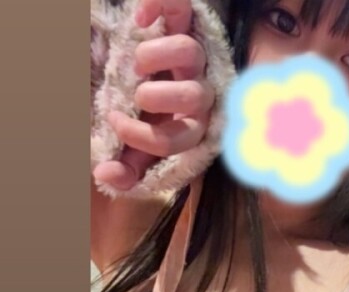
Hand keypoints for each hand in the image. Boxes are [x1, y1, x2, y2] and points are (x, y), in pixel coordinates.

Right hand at [93, 0, 215, 191]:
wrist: (144, 75)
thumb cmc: (141, 115)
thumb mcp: (131, 143)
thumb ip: (125, 164)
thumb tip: (107, 175)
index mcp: (188, 125)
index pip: (180, 138)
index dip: (144, 136)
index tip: (116, 123)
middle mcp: (199, 93)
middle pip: (195, 96)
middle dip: (157, 97)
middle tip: (133, 94)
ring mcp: (195, 58)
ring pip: (191, 53)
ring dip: (155, 58)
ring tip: (135, 63)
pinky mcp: (185, 23)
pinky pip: (182, 7)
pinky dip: (159, 6)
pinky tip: (139, 17)